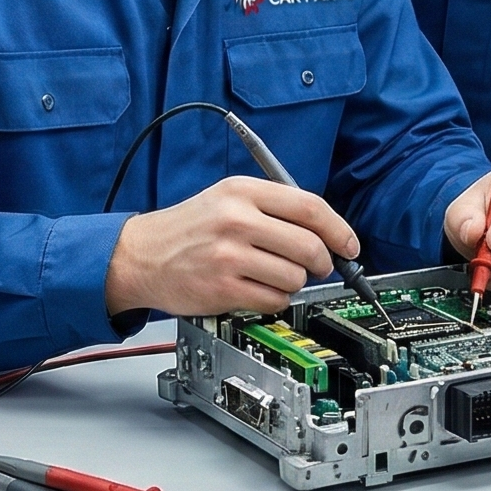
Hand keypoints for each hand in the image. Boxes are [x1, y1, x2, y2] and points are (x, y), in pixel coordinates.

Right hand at [106, 177, 359, 315]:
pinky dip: (275, 300)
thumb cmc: (189, 228)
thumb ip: (274, 208)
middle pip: (309, 245)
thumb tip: (327, 233)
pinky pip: (274, 300)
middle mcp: (236, 219)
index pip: (310, 207)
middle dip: (321, 262)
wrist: (141, 255)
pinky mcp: (222, 289)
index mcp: (242, 190)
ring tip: (272, 275)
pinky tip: (257, 290)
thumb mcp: (227, 198)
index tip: (349, 245)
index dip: (339, 230)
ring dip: (293, 283)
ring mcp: (228, 255)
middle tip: (315, 266)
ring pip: (295, 277)